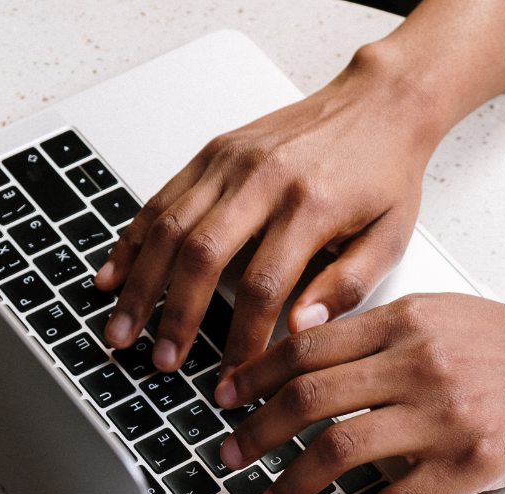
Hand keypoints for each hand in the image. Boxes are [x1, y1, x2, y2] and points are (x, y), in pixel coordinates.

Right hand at [92, 57, 437, 374]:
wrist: (379, 104)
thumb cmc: (384, 173)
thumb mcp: (390, 238)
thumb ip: (348, 287)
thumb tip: (301, 331)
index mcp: (311, 206)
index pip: (265, 287)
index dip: (241, 339)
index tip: (232, 378)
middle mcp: (264, 179)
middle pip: (202, 255)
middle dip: (174, 316)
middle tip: (160, 361)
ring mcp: (232, 161)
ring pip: (169, 226)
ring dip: (139, 284)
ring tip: (121, 329)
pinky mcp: (214, 151)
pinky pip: (162, 198)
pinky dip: (132, 240)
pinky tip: (114, 275)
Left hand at [213, 270, 504, 493]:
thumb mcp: (442, 315)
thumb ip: (378, 332)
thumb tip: (306, 354)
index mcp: (403, 321)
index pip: (305, 347)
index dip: (253, 376)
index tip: (224, 398)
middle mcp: (417, 363)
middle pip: (307, 400)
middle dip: (254, 434)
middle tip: (228, 457)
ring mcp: (443, 416)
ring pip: (338, 452)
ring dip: (290, 486)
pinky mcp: (471, 464)